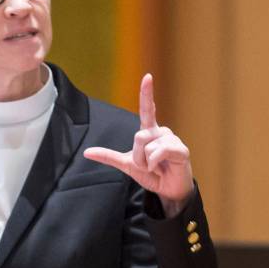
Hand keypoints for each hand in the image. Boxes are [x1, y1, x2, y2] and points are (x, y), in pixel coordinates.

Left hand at [83, 74, 194, 217]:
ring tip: (157, 168)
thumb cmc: (151, 174)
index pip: (147, 109)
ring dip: (147, 163)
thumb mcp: (127, 164)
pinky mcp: (181, 150)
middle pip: (139, 136)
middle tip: (147, 166)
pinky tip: (162, 169)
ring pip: (148, 146)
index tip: (147, 76)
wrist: (167, 191)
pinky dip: (154, 164)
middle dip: (138, 156)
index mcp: (149, 132)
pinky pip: (159, 152)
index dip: (146, 93)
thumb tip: (86, 152)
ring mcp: (172, 140)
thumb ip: (108, 156)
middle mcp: (162, 132)